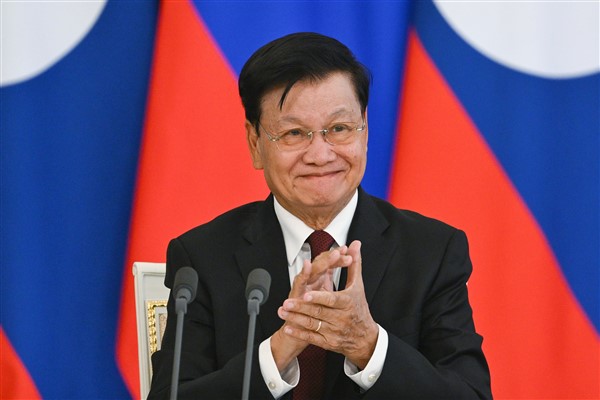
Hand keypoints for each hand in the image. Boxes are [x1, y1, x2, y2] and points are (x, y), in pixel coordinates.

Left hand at [270, 247, 351, 370]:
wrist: (365, 338)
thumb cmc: (359, 307)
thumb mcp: (358, 286)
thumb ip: (354, 264)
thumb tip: (355, 244)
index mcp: (347, 302)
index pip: (331, 300)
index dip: (318, 297)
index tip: (306, 294)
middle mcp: (341, 318)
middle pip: (318, 312)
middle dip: (301, 307)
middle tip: (286, 303)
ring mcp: (334, 331)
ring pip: (313, 325)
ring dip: (296, 319)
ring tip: (283, 312)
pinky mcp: (328, 342)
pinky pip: (312, 338)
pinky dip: (300, 333)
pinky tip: (289, 328)